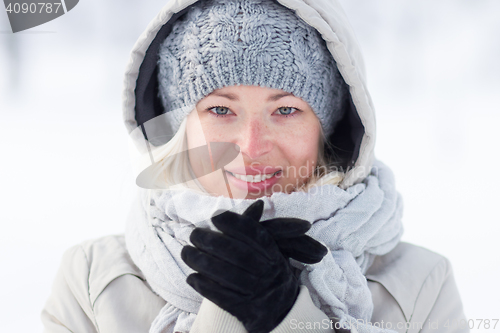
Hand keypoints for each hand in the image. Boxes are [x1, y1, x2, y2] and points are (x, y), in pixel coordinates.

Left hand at [181, 200, 326, 332]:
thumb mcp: (270, 250)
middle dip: (211, 241)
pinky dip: (204, 286)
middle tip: (194, 234)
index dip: (234, 223)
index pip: (254, 234)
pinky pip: (222, 297)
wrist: (282, 310)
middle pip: (236, 253)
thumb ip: (256, 230)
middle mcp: (267, 271)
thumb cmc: (269, 272)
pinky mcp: (246, 309)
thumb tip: (258, 204)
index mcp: (273, 253)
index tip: (215, 216)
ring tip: (186, 252)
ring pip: (226, 274)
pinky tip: (191, 277)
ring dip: (201, 262)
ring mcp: (257, 291)